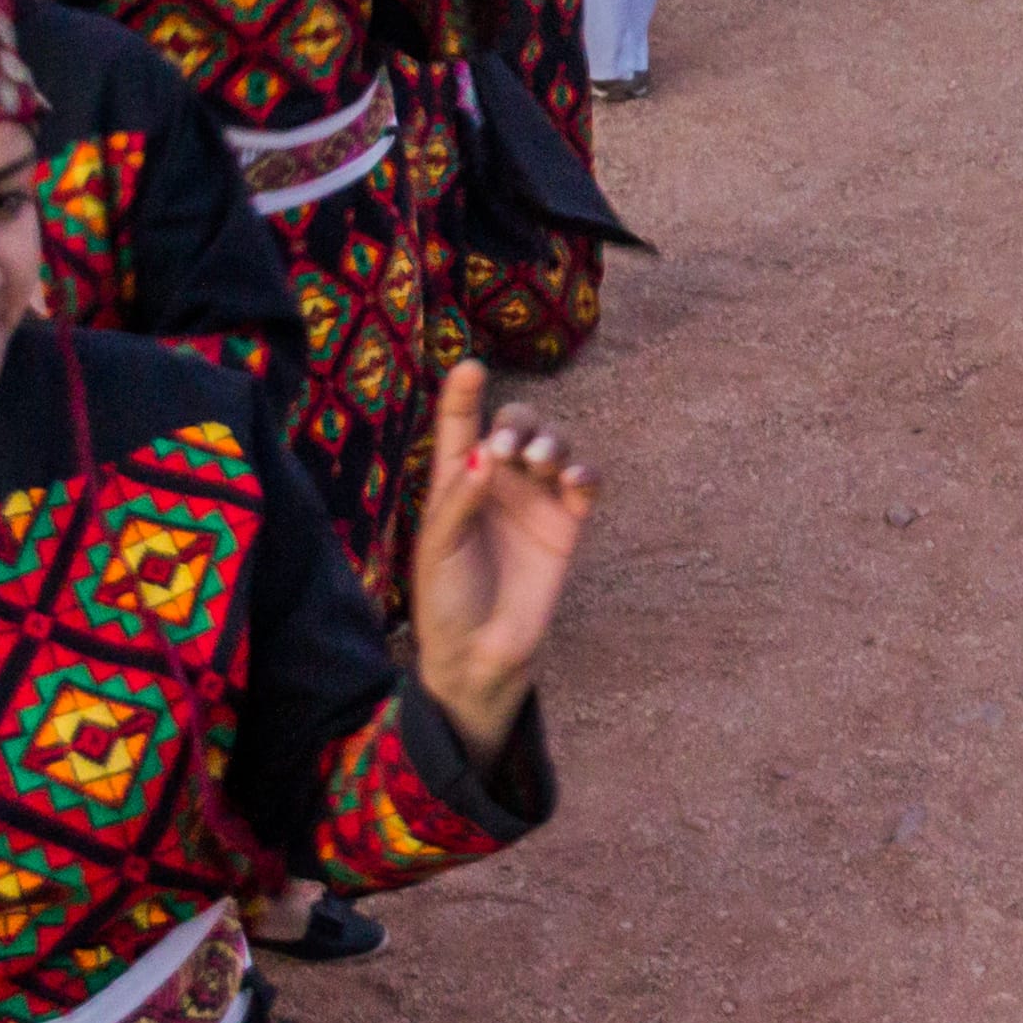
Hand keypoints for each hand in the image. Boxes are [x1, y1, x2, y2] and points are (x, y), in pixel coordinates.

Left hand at [407, 360, 590, 763]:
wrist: (479, 654)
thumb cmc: (445, 600)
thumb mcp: (437, 549)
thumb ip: (459, 500)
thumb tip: (485, 456)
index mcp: (455, 481)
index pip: (459, 425)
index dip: (464, 394)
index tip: (471, 368)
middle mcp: (497, 483)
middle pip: (514, 425)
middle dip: (516, 424)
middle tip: (507, 453)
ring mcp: (535, 501)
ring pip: (553, 446)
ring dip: (551, 442)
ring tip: (540, 462)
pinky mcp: (567, 525)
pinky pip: (585, 484)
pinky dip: (586, 473)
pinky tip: (575, 481)